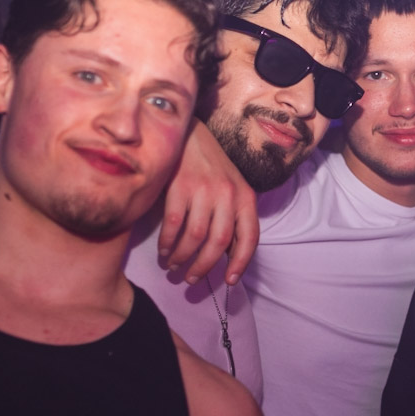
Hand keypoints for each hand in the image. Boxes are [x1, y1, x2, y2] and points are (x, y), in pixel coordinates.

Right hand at [160, 122, 257, 285]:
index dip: (240, 263)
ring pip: (195, 237)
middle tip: (191, 280)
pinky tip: (164, 251)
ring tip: (174, 267)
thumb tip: (230, 256)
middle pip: (219, 243)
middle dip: (204, 267)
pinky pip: (174, 224)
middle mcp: (228, 195)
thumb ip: (233, 219)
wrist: (189, 134)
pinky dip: (168, 243)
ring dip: (183, 258)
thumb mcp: (232, 190)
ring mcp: (204, 190)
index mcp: (246, 198)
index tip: (229, 281)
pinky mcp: (180, 186)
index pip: (249, 237)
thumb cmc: (212, 168)